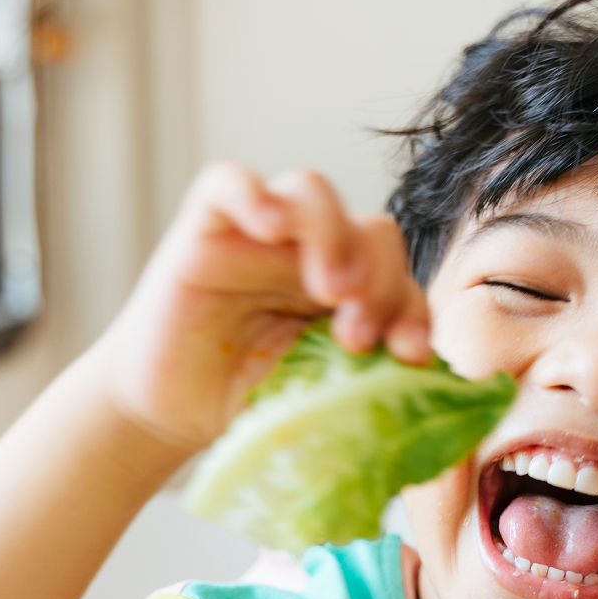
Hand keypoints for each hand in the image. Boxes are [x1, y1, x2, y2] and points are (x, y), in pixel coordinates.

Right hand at [94, 163, 430, 453]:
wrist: (165, 415)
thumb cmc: (243, 405)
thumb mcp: (317, 398)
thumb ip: (367, 383)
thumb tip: (432, 389)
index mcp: (350, 292)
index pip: (400, 277)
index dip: (413, 309)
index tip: (408, 355)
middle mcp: (311, 254)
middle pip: (371, 230)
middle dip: (380, 280)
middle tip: (356, 335)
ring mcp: (258, 236)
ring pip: (312, 192)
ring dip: (333, 235)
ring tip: (329, 289)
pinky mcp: (205, 229)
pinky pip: (228, 183)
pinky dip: (253, 194)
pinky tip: (269, 226)